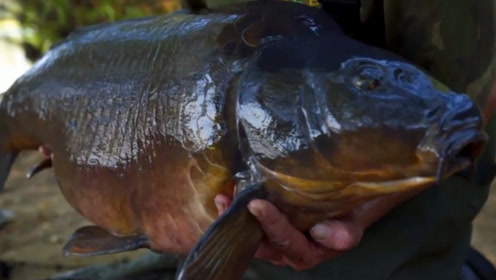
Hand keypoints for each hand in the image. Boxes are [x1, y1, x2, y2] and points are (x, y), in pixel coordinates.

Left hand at [214, 188, 424, 270]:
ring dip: (234, 217)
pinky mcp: (265, 228)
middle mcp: (285, 251)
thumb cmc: (348, 216)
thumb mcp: (352, 226)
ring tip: (223, 198)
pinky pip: (248, 223)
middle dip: (243, 223)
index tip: (258, 205)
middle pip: (261, 241)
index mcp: (306, 253)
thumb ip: (342, 234)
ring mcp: (273, 241)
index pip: (286, 241)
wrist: (346, 208)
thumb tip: (319, 231)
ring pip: (250, 234)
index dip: (272, 225)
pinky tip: (225, 194)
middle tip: (229, 203)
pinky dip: (235, 210)